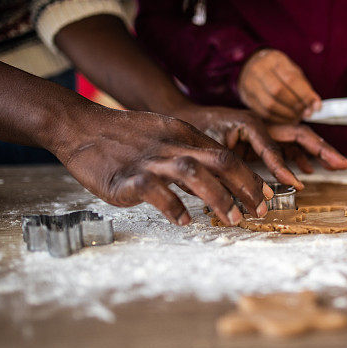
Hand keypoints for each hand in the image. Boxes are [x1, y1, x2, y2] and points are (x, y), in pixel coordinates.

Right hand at [52, 106, 274, 226]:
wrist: (80, 127)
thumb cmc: (123, 135)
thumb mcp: (163, 133)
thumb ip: (189, 151)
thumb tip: (218, 176)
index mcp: (182, 134)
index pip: (225, 155)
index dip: (249, 177)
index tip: (266, 197)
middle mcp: (171, 145)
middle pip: (219, 161)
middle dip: (245, 187)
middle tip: (259, 212)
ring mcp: (149, 160)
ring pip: (192, 173)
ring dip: (218, 198)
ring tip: (232, 219)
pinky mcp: (126, 177)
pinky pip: (154, 190)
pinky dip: (173, 206)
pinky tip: (185, 220)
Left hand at [178, 106, 346, 187]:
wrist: (182, 117)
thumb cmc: (193, 131)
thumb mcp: (210, 152)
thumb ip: (230, 168)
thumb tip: (247, 192)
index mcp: (250, 123)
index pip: (274, 148)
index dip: (284, 168)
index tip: (296, 186)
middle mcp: (262, 123)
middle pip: (300, 134)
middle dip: (322, 149)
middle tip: (343, 163)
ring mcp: (263, 130)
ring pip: (297, 140)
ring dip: (318, 153)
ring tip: (338, 165)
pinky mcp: (260, 139)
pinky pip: (286, 148)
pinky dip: (298, 158)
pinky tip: (309, 170)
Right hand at [238, 49, 320, 122]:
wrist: (251, 67)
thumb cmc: (277, 70)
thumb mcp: (291, 71)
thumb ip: (303, 87)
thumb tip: (315, 106)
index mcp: (273, 60)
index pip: (291, 79)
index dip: (305, 95)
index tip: (316, 106)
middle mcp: (258, 70)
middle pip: (278, 91)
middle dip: (295, 105)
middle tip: (306, 112)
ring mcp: (250, 85)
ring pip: (270, 104)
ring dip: (287, 114)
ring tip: (298, 117)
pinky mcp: (247, 98)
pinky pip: (264, 113)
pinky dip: (279, 119)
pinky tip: (287, 119)